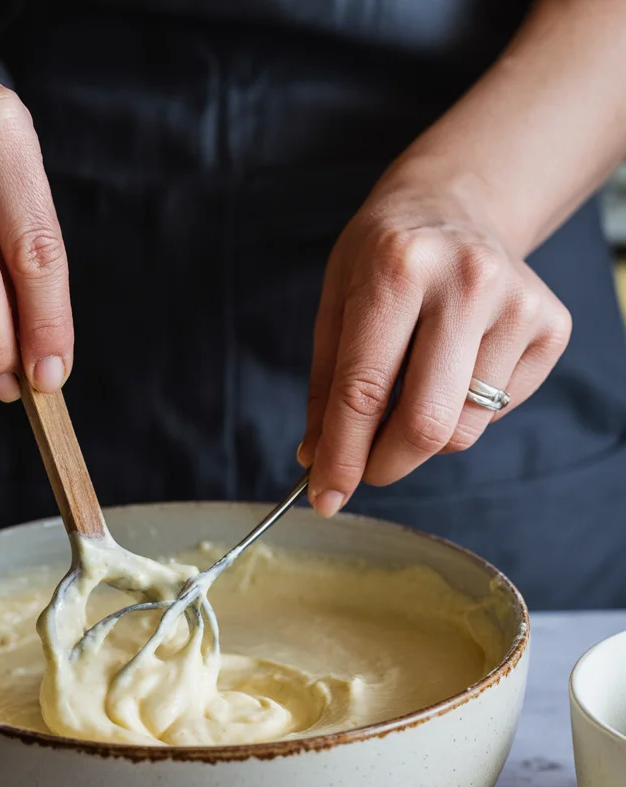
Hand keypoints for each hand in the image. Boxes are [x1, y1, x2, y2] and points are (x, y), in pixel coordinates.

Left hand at [298, 180, 571, 515]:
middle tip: (365, 469)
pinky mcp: (551, 326)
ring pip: (463, 430)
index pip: (362, 390)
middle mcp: (467, 280)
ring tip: (410, 393)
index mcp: (398, 267)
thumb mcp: (335, 302)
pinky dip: (463, 413)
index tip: (326, 497)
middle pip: (425, 424)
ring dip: (424, 438)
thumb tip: (319, 463)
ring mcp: (518, 303)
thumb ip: (325, 387)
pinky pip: (496, 414)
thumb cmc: (385, 257)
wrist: (456, 204)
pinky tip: (453, 367)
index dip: (342, 457)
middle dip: (384, 465)